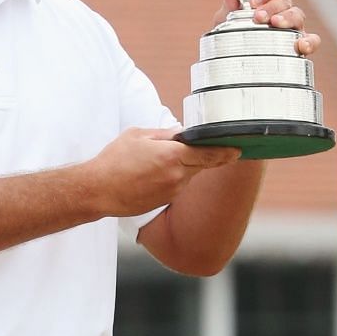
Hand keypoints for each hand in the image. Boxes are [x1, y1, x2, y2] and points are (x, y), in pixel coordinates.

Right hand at [86, 127, 239, 217]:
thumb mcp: (138, 135)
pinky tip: (149, 175)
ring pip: (187, 175)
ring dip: (180, 167)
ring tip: (153, 162)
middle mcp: (176, 176)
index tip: (238, 149)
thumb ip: (165, 134)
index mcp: (172, 156)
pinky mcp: (164, 201)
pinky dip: (170, 179)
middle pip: (200, 164)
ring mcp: (172, 191)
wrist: (98, 191)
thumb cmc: (114, 160)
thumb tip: (182, 134)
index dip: (225, 151)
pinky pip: (176, 186)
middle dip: (198, 156)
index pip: (209, 154)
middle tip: (183, 149)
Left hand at [221, 0, 320, 55]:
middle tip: (258, 16)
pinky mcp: (299, 43)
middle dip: (273, 6)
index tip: (254, 1)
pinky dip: (310, 41)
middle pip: (286, 1)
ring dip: (287, 18)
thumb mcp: (228, 16)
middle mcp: (283, 10)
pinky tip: (302, 45)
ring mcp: (293, 26)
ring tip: (275, 23)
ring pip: (298, 15)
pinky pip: (312, 40)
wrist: (231, 54)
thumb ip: (229, 1)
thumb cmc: (233, 30)